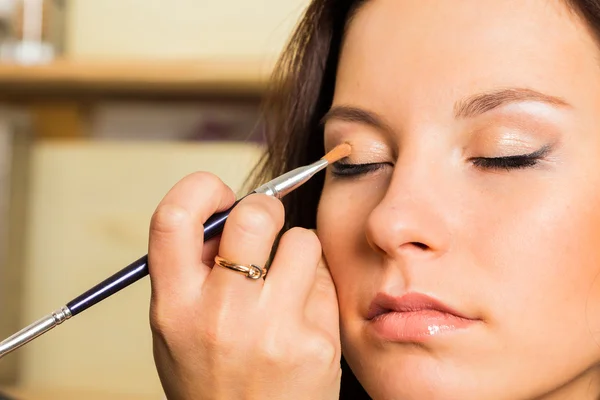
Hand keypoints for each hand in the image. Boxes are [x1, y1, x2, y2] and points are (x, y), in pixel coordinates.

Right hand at [148, 172, 340, 399]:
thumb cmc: (212, 378)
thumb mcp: (176, 330)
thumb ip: (191, 270)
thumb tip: (228, 211)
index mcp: (174, 307)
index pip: (173, 217)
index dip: (200, 189)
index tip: (221, 195)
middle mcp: (221, 316)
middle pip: (254, 215)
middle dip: (265, 206)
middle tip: (266, 223)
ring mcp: (273, 329)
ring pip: (302, 240)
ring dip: (296, 249)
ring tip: (285, 281)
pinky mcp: (316, 342)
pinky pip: (326, 279)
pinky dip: (315, 285)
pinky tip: (302, 316)